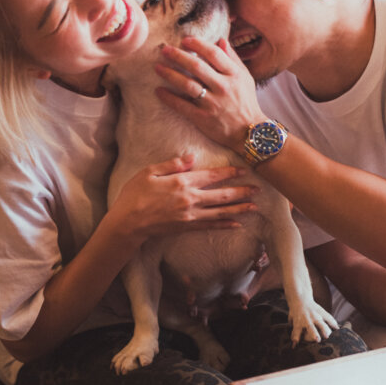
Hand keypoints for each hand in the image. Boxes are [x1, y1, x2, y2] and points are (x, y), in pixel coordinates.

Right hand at [105, 154, 257, 245]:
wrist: (127, 223)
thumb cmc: (134, 194)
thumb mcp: (149, 172)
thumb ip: (172, 164)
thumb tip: (191, 157)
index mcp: (181, 182)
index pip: (211, 176)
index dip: (229, 173)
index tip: (244, 170)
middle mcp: (190, 199)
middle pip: (222, 195)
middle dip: (241, 191)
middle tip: (258, 189)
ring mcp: (190, 215)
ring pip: (220, 211)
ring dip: (239, 209)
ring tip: (254, 207)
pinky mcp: (187, 227)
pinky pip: (210, 225)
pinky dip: (224, 225)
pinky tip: (236, 224)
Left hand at [153, 36, 263, 150]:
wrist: (249, 132)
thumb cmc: (246, 102)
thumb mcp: (245, 78)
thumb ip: (233, 59)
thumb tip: (221, 40)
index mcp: (233, 75)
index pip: (214, 54)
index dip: (198, 45)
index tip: (185, 40)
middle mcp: (223, 87)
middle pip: (197, 67)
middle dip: (178, 56)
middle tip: (165, 50)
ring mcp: (212, 103)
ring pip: (187, 84)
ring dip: (170, 74)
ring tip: (157, 67)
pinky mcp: (202, 118)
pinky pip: (182, 106)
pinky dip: (169, 98)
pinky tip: (158, 91)